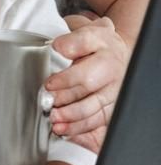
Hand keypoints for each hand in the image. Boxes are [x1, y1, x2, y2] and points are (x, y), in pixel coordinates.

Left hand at [46, 14, 128, 152]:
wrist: (115, 52)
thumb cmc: (97, 44)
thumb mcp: (87, 33)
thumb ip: (73, 40)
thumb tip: (59, 47)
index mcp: (107, 59)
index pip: (86, 74)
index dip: (66, 81)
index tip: (48, 84)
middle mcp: (114, 80)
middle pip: (90, 97)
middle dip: (67, 104)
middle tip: (48, 106)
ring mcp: (114, 96)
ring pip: (95, 113)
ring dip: (73, 121)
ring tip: (55, 123)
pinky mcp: (111, 109)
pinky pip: (99, 124)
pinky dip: (82, 131)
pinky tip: (67, 131)